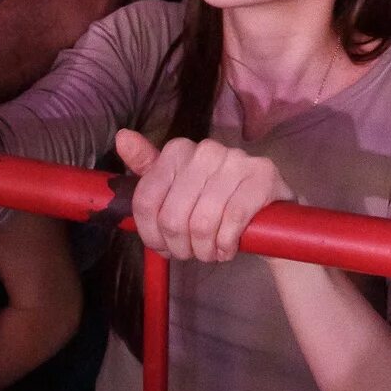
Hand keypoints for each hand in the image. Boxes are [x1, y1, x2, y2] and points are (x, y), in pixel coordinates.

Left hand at [115, 129, 293, 263]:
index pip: (146, 201)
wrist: (268, 213)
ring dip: (205, 250)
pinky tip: (228, 248)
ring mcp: (236, 160)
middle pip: (173, 217)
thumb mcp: (176, 191)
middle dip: (180, 246)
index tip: (163, 246)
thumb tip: (122, 137)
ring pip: (202, 223)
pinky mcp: (262, 176)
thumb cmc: (215, 203)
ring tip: (210, 252)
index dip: (151, 234)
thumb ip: (147, 169)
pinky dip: (226, 245)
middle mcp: (205, 149)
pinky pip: (232, 221)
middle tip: (191, 252)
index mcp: (178, 151)